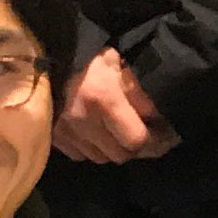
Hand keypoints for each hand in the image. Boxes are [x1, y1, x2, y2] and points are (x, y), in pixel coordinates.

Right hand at [53, 48, 175, 164]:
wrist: (53, 58)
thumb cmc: (93, 60)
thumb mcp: (124, 72)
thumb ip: (141, 100)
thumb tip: (159, 127)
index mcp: (103, 99)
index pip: (136, 140)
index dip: (154, 141)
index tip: (164, 137)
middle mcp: (82, 120)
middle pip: (120, 155)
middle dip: (134, 147)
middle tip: (142, 135)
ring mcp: (66, 131)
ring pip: (101, 158)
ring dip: (113, 149)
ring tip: (118, 133)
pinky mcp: (55, 136)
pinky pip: (81, 155)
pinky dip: (92, 149)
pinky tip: (96, 133)